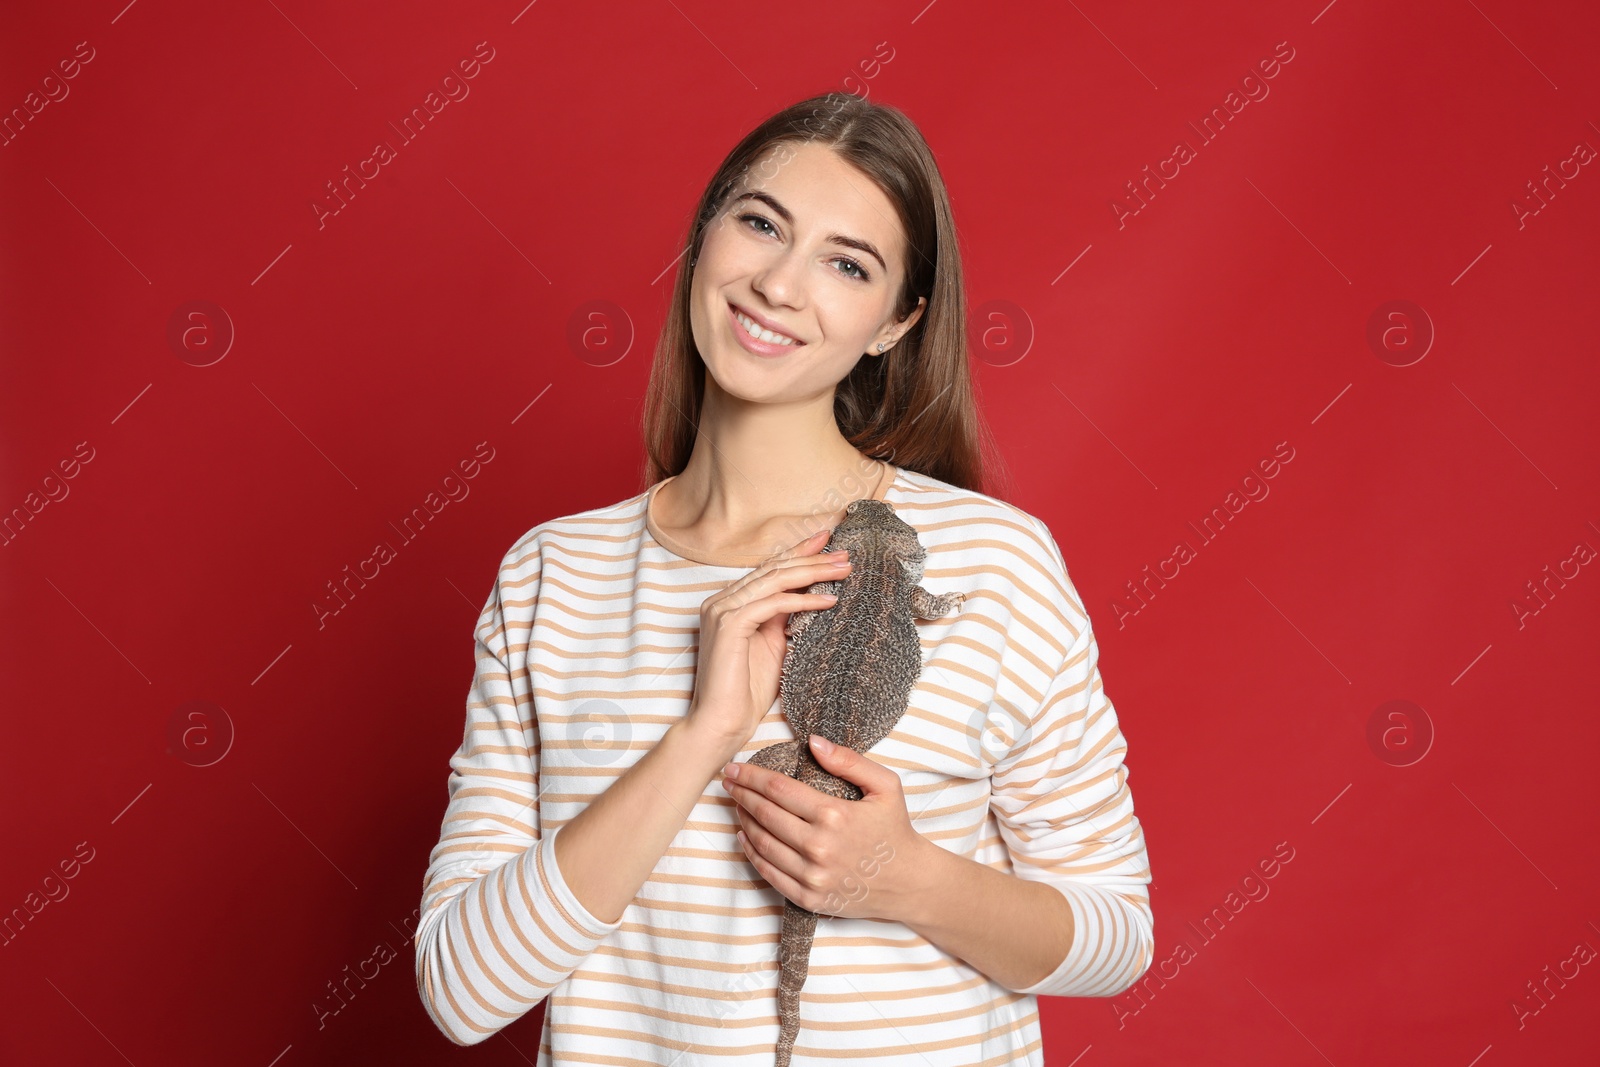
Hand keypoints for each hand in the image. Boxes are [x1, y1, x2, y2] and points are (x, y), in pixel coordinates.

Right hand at [683, 530, 850, 761]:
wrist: (722, 723)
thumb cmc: (747, 691)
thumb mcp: (774, 645)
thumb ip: (785, 618)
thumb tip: (811, 595)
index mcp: (730, 603)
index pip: (769, 570)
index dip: (799, 553)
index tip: (828, 543)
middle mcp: (722, 600)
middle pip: (774, 569)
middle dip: (812, 558)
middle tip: (844, 553)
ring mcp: (722, 609)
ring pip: (775, 579)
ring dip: (813, 572)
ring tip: (844, 569)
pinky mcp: (729, 623)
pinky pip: (773, 603)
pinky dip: (803, 600)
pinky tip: (828, 600)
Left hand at [722, 734, 927, 921]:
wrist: (909, 882)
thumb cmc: (895, 830)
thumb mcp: (885, 785)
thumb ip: (849, 761)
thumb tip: (813, 741)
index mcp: (834, 815)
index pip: (779, 790)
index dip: (752, 776)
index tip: (735, 767)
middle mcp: (818, 847)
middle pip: (765, 814)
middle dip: (741, 794)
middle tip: (728, 781)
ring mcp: (812, 876)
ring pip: (762, 843)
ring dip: (744, 821)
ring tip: (737, 805)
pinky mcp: (808, 898)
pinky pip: (769, 873)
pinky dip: (751, 853)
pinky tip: (744, 837)